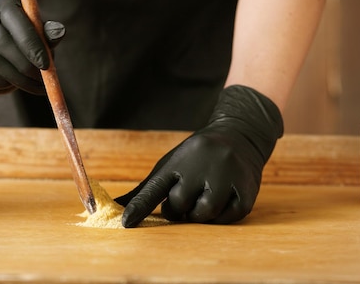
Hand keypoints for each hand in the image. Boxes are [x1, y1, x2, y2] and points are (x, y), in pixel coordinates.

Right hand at [0, 0, 64, 94]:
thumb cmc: (25, 29)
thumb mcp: (38, 26)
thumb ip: (48, 32)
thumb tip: (58, 33)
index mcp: (5, 3)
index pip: (17, 23)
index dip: (32, 46)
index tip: (46, 67)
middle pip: (1, 43)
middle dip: (24, 66)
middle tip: (41, 82)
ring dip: (15, 79)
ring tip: (32, 85)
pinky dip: (0, 84)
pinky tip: (14, 85)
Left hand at [115, 85, 283, 226]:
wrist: (238, 135)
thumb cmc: (195, 158)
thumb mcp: (170, 166)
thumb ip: (144, 190)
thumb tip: (114, 207)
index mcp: (177, 161)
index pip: (153, 188)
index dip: (139, 207)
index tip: (126, 223)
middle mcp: (200, 166)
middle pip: (179, 205)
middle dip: (178, 209)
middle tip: (184, 200)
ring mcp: (225, 176)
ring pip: (204, 214)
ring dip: (199, 215)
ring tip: (201, 200)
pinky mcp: (245, 189)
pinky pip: (228, 218)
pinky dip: (221, 217)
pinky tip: (221, 201)